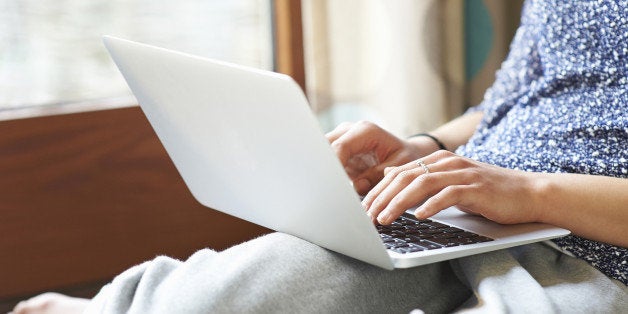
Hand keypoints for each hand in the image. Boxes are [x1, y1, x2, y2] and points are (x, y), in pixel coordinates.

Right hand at [326, 121, 437, 194]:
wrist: (406, 153)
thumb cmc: (406, 158)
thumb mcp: (400, 167)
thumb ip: (378, 176)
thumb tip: (357, 186)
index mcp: (365, 131)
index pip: (339, 147)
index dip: (332, 166)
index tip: (332, 185)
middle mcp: (349, 132)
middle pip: (324, 148)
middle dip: (324, 169)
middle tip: (328, 190)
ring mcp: (341, 140)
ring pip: (321, 155)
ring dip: (325, 173)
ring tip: (331, 191)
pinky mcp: (337, 152)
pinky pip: (326, 163)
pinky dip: (328, 175)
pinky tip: (333, 189)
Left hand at [362, 150, 541, 224]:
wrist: (528, 193)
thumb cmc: (488, 192)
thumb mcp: (450, 181)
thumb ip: (422, 178)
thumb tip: (390, 175)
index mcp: (438, 160)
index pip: (399, 173)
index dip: (379, 191)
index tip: (365, 208)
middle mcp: (447, 163)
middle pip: (405, 177)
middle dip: (383, 197)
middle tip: (368, 215)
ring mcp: (462, 173)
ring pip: (422, 184)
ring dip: (399, 203)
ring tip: (385, 218)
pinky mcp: (476, 187)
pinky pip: (449, 195)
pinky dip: (431, 205)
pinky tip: (418, 216)